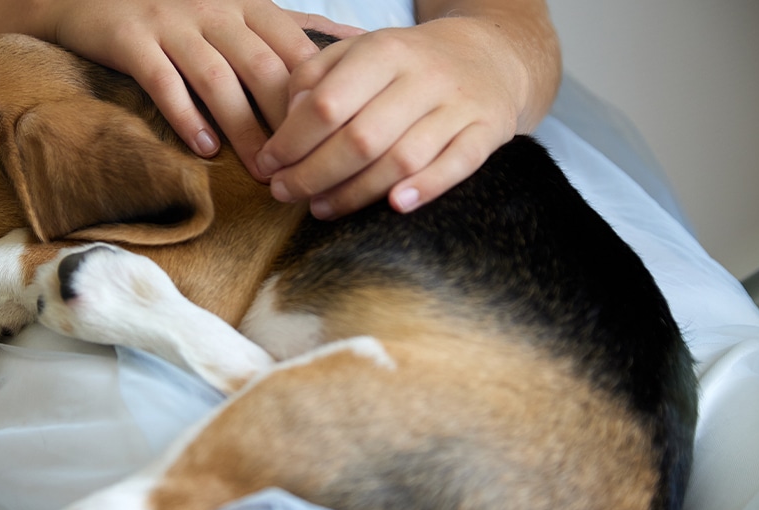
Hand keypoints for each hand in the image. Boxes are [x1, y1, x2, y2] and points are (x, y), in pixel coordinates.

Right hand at [45, 0, 361, 179]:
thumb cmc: (180, 11)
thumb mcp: (240, 9)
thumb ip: (291, 29)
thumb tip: (358, 40)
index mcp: (247, 4)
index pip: (293, 50)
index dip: (315, 98)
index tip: (330, 142)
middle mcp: (214, 8)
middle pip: (262, 68)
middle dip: (285, 122)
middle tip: (302, 169)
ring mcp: (171, 22)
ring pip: (217, 80)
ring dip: (243, 130)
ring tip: (262, 171)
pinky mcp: (132, 39)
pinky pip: (163, 81)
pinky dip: (186, 117)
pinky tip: (206, 150)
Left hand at [255, 18, 528, 218]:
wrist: (490, 54)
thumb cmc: (408, 63)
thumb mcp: (360, 52)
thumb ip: (315, 76)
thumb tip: (285, 118)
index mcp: (384, 50)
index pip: (327, 103)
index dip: (291, 141)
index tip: (268, 165)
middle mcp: (423, 76)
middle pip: (360, 138)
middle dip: (313, 174)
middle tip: (285, 194)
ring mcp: (458, 105)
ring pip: (402, 158)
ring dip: (355, 192)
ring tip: (320, 209)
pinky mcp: (487, 131)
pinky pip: (457, 165)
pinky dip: (426, 188)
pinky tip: (394, 207)